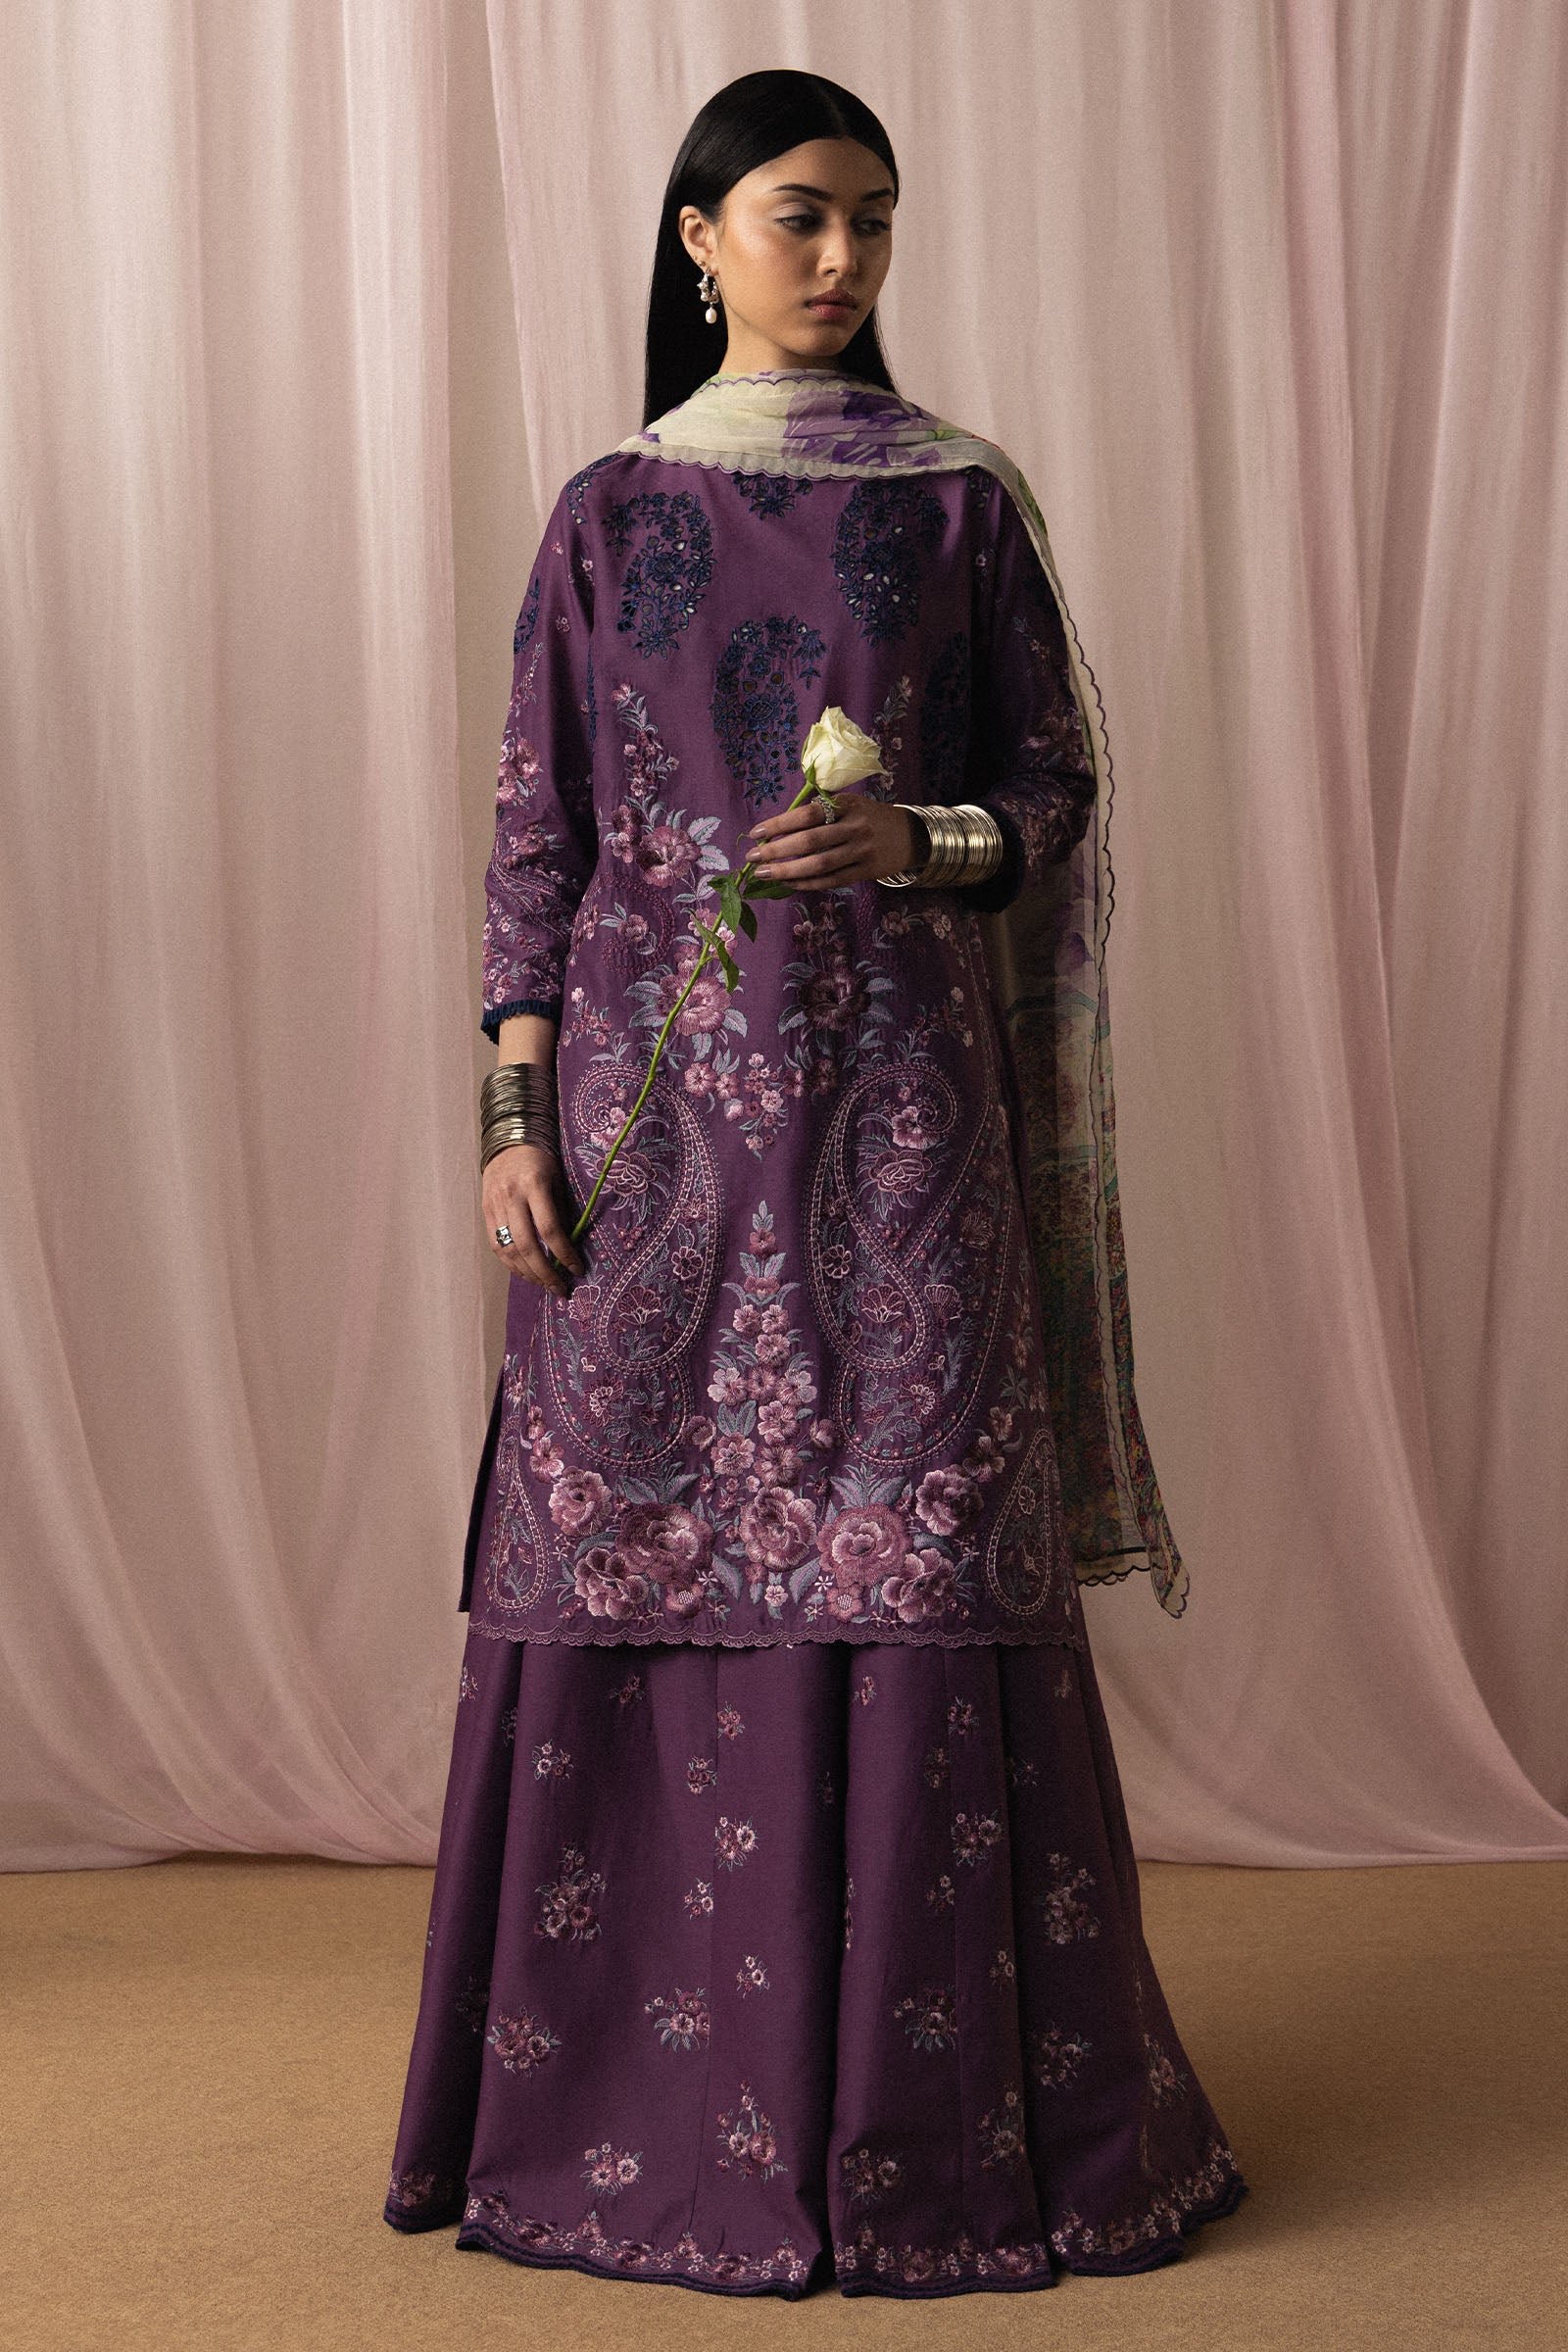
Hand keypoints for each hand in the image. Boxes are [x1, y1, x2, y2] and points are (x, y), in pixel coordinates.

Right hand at [482, 1142, 582, 1295]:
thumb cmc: (541, 1160)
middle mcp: (511, 1197)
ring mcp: (495, 1205)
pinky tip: (526, 1273)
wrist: (508, 1141)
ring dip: (528, 1273)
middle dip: (545, 1273)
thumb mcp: (557, 1178)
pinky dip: (512, 1264)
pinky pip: (496, 1246)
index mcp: (534, 1185)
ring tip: (545, 1285)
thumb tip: (570, 1247)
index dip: (564, 1253)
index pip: (550, 1228)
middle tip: (560, 1289)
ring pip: (509, 1250)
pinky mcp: (485, 1212)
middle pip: (527, 1245)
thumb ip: (561, 1210)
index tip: (577, 1269)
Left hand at [744, 792, 915, 890]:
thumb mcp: (850, 804)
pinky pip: (831, 881)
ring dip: (787, 871)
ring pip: (819, 865)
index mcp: (847, 805)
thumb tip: (779, 829)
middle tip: (752, 857)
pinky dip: (807, 883)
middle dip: (777, 850)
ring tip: (764, 874)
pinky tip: (788, 882)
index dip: (779, 824)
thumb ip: (821, 813)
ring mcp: (862, 852)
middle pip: (810, 842)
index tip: (756, 833)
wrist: (910, 835)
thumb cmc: (870, 817)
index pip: (807, 814)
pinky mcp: (866, 873)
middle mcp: (855, 828)